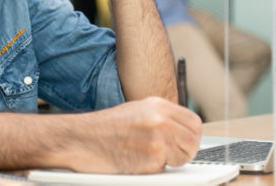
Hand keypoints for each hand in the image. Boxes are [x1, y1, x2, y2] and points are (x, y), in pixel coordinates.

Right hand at [65, 97, 201, 173]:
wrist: (80, 138)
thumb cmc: (104, 128)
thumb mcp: (137, 111)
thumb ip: (161, 118)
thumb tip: (181, 131)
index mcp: (159, 105)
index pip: (194, 123)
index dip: (192, 137)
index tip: (186, 144)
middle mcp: (161, 120)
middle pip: (193, 142)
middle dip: (185, 152)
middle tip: (171, 156)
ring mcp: (157, 140)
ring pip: (182, 158)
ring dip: (170, 162)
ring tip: (150, 158)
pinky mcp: (150, 160)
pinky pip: (162, 170)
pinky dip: (152, 171)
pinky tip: (135, 162)